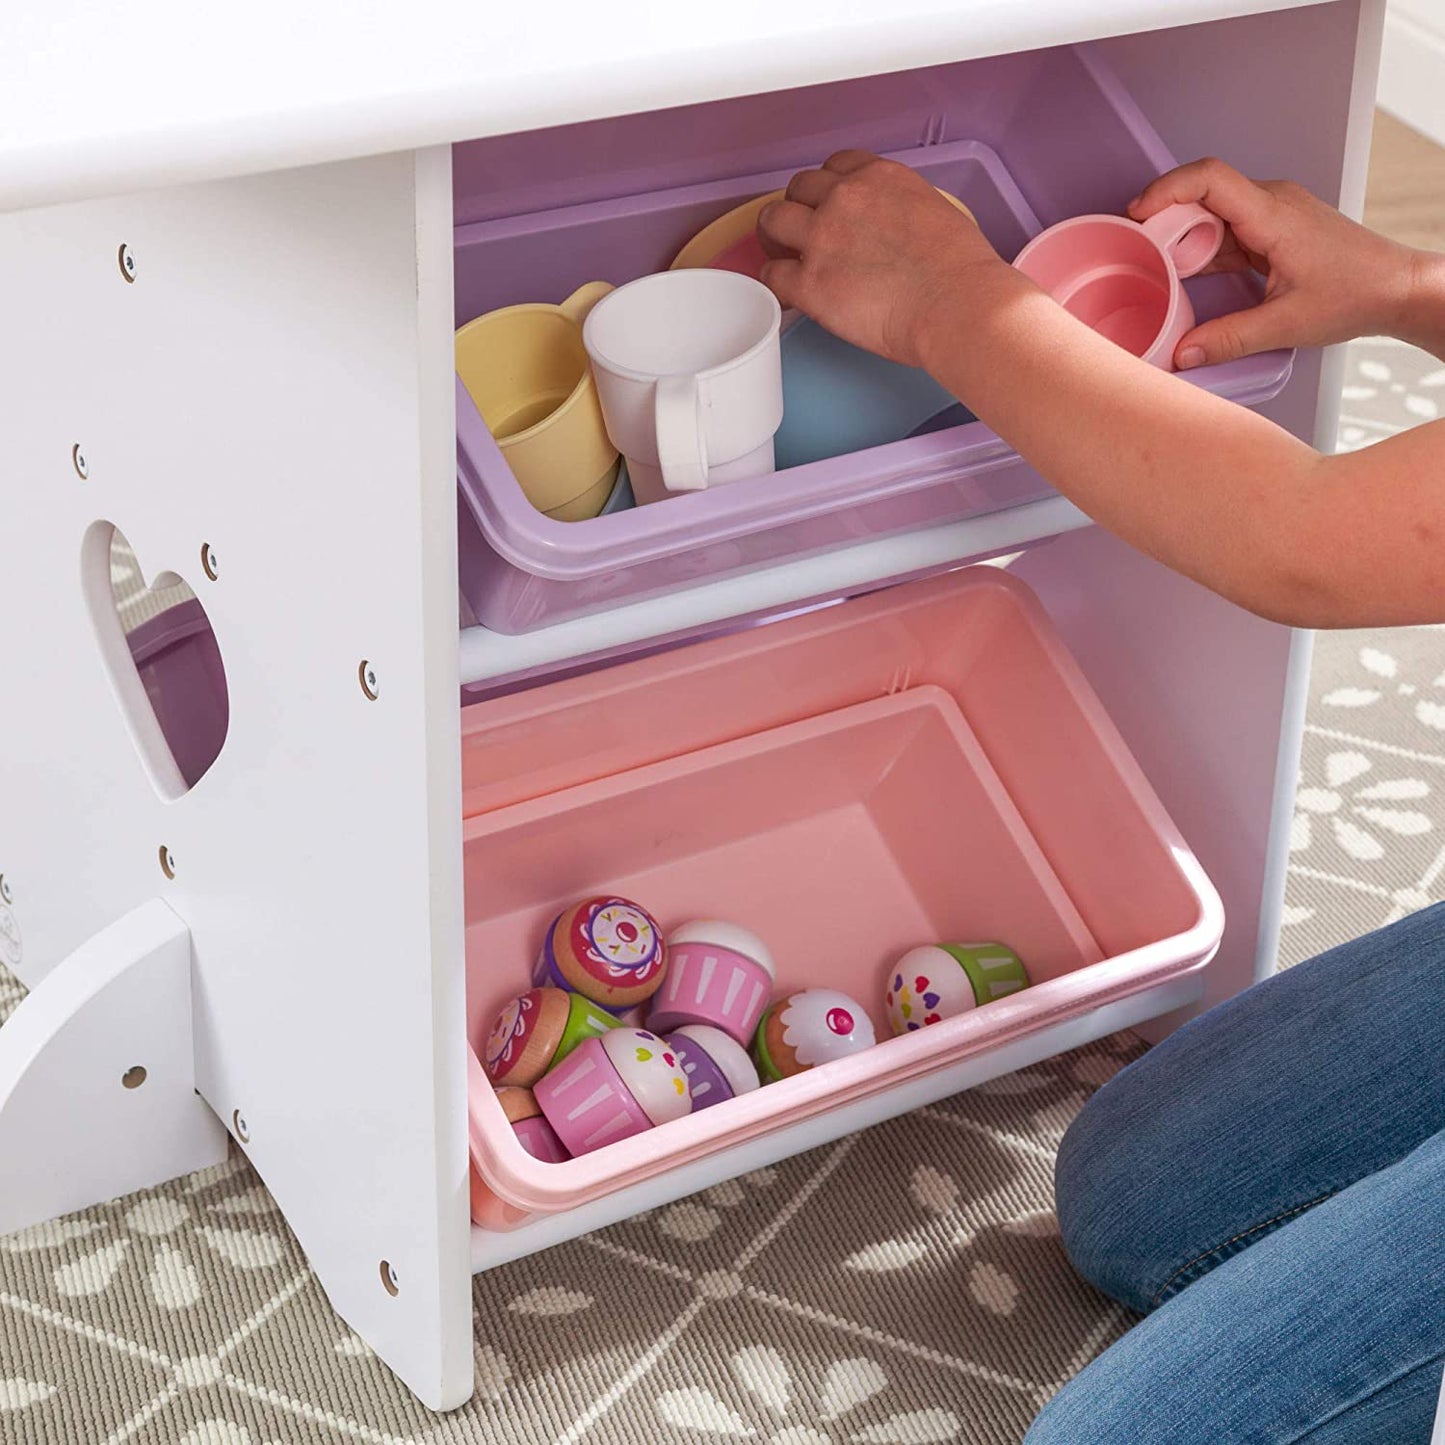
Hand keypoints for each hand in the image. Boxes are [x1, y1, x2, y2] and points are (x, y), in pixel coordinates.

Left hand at [756, 150, 1005, 367]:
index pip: (835, 166)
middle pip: (797, 188)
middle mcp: (844, 198)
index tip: (829, 206)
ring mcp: (821, 238)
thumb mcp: (935, 211)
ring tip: (782, 258)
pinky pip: (771, 275)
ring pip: (772, 221)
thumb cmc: (961, 271)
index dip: (827, 189)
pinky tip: (787, 296)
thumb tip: (892, 231)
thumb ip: (901, 209)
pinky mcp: (809, 282)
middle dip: (797, 210)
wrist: (956, 304)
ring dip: (774, 239)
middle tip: (800, 234)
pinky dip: (775, 284)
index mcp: (879, 176)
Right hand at [1129, 158, 1417, 366]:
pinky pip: (1225, 230)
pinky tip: (1186, 274)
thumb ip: (1228, 339)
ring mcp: (1271, 214)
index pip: (1209, 177)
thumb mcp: (1287, 324)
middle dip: (1164, 218)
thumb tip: (1182, 353)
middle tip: (1137, 251)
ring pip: (1211, 213)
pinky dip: (1200, 248)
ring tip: (1157, 268)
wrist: (1396, 287)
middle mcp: (1270, 203)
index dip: (1167, 190)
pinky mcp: (1271, 230)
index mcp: (1273, 214)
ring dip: (1181, 237)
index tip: (1137, 214)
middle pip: (1202, 193)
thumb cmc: (1356, 293)